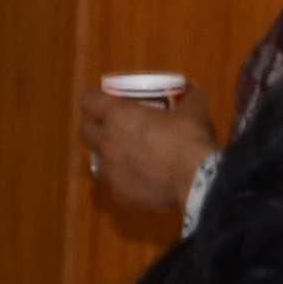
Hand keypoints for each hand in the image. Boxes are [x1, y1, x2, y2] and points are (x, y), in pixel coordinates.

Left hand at [81, 87, 218, 216]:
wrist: (197, 180)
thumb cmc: (190, 138)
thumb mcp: (194, 108)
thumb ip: (188, 96)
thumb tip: (189, 89)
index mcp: (119, 116)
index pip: (88, 100)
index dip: (93, 96)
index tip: (101, 97)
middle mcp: (107, 142)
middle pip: (86, 130)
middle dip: (95, 126)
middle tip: (113, 125)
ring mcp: (110, 171)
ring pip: (97, 160)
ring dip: (107, 155)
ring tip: (127, 155)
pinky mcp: (119, 194)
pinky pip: (115, 183)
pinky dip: (124, 178)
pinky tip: (141, 179)